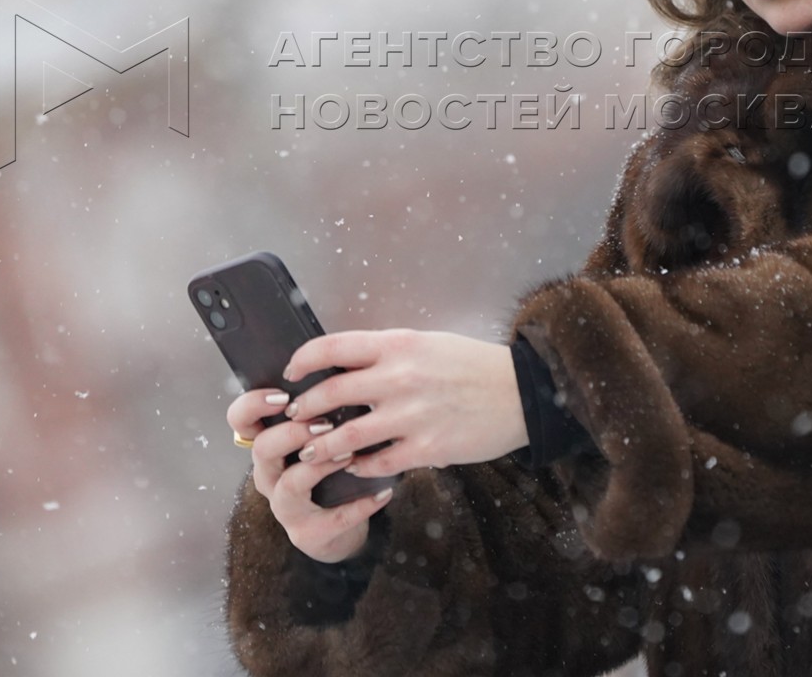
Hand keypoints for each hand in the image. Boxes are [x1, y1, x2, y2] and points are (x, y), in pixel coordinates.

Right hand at [227, 388, 391, 563]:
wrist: (341, 525)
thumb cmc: (331, 465)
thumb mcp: (321, 435)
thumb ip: (323, 407)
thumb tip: (344, 366)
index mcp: (268, 445)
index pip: (240, 420)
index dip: (254, 405)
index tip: (283, 395)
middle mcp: (268, 476)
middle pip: (261, 449)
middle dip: (293, 432)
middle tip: (325, 423)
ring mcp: (284, 507)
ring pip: (291, 483)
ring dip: (322, 465)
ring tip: (350, 453)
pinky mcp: (307, 534)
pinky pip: (332, 519)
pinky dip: (360, 504)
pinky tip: (383, 491)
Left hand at [281, 329, 528, 478]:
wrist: (521, 392)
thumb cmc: (472, 364)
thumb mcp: (426, 343)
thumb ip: (387, 353)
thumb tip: (345, 366)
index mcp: (397, 345)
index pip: (332, 347)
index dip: (302, 360)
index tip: (291, 373)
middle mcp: (399, 377)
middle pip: (329, 393)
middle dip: (302, 409)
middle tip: (294, 418)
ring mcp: (412, 415)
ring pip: (345, 436)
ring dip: (321, 447)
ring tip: (311, 452)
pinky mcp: (427, 448)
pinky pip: (378, 463)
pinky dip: (359, 468)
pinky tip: (353, 468)